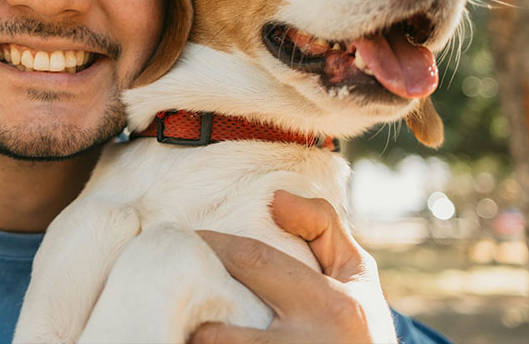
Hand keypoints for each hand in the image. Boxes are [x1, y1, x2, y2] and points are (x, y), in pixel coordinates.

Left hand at [190, 191, 396, 343]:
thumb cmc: (359, 323)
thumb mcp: (356, 273)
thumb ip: (322, 227)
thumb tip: (274, 198)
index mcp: (330, 306)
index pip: (254, 262)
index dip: (213, 246)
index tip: (191, 238)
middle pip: (221, 331)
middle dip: (190, 308)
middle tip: (168, 284)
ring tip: (180, 326)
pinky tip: (194, 341)